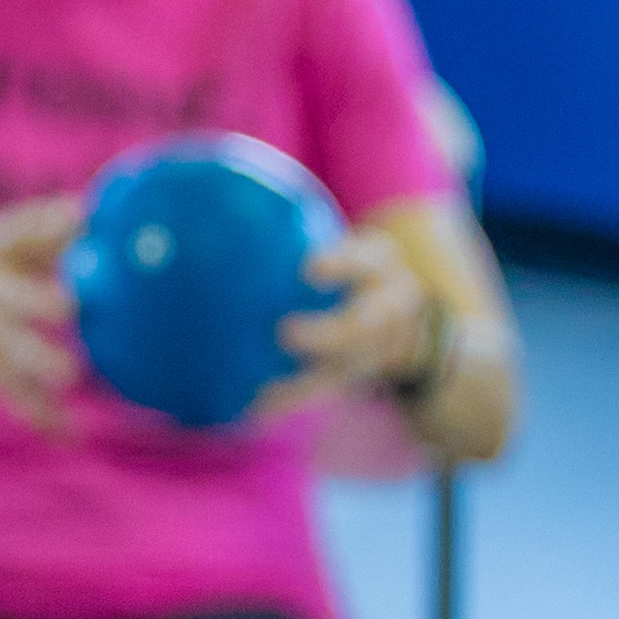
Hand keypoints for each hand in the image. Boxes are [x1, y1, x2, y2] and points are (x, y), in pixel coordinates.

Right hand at [0, 194, 84, 428]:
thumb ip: (43, 236)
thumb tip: (101, 216)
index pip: (12, 228)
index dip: (44, 222)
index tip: (81, 214)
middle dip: (32, 298)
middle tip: (69, 306)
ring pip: (0, 345)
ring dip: (33, 359)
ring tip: (68, 375)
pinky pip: (6, 387)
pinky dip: (38, 412)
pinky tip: (68, 435)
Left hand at [261, 230, 436, 414]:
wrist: (409, 326)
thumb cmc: (348, 271)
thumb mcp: (343, 245)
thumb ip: (293, 231)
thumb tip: (209, 209)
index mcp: (378, 263)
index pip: (366, 260)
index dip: (341, 264)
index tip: (309, 269)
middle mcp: (387, 304)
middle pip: (366, 323)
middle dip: (330, 332)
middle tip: (286, 333)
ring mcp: (376, 345)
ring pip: (347, 366)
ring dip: (305, 380)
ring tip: (263, 392)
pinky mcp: (356, 373)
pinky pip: (323, 390)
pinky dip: (289, 399)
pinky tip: (251, 408)